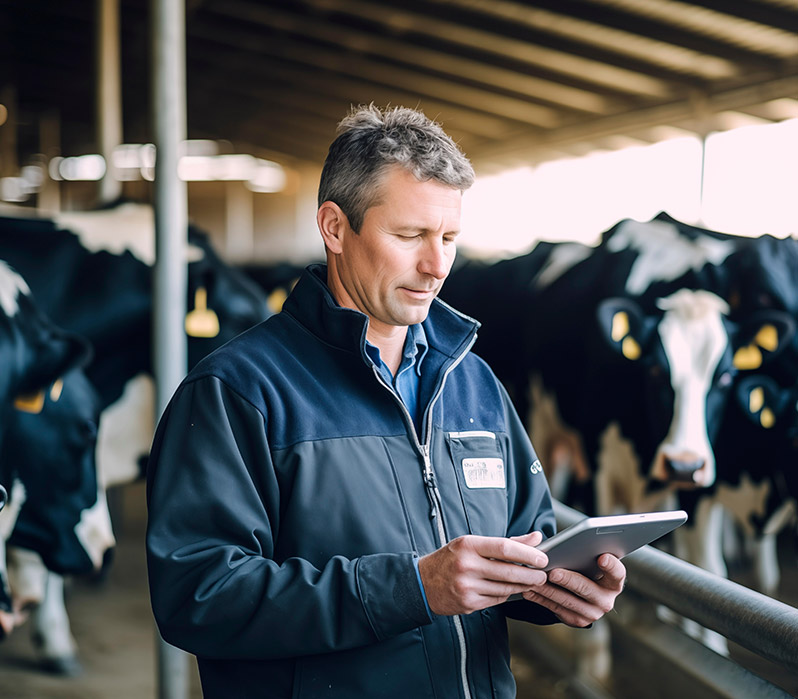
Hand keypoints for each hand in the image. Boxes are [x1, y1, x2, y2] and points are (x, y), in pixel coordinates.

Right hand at [418, 531, 548, 615]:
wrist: (421, 583)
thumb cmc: (451, 559)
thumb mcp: (473, 543)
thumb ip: (507, 542)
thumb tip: (536, 537)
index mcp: (468, 545)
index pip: (504, 548)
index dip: (527, 554)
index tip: (542, 558)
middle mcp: (466, 565)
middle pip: (508, 571)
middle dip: (531, 575)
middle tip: (543, 575)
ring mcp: (466, 586)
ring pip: (505, 588)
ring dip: (522, 586)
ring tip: (531, 582)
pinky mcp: (468, 603)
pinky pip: (496, 600)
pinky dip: (507, 595)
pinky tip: (510, 590)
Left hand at [520, 553, 625, 626]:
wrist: (577, 591)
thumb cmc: (580, 566)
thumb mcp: (584, 557)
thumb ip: (575, 546)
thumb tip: (543, 538)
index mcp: (614, 581)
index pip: (618, 573)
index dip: (611, 565)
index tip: (602, 556)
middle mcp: (606, 599)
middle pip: (588, 589)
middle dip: (569, 580)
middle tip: (553, 572)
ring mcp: (593, 613)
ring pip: (568, 601)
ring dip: (549, 590)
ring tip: (535, 579)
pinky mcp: (577, 621)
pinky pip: (557, 610)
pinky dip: (541, 599)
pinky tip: (529, 591)